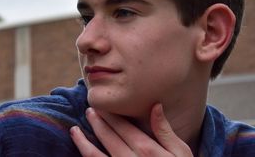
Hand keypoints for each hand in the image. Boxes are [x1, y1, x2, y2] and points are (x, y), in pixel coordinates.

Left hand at [70, 103, 192, 156]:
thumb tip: (155, 106)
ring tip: (75, 130)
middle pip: (108, 137)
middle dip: (97, 122)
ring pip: (95, 155)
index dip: (111, 115)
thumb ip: (165, 131)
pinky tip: (80, 151)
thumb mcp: (181, 153)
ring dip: (83, 142)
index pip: (123, 127)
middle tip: (89, 110)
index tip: (102, 105)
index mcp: (147, 150)